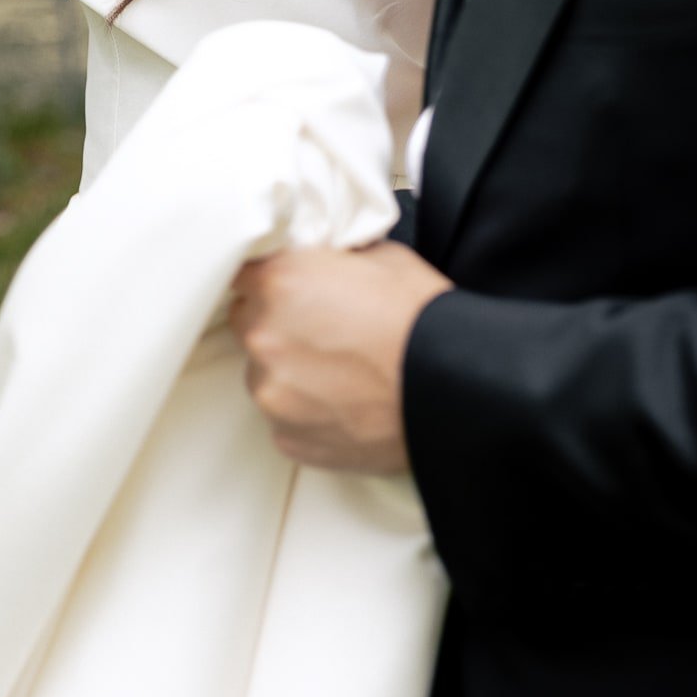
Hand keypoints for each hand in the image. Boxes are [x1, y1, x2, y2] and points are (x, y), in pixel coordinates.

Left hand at [229, 243, 451, 473]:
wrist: (455, 389)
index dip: (265, 281)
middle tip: (323, 332)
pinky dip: (306, 411)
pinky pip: (284, 419)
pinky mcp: (288, 438)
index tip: (282, 289)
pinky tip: (346, 404)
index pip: (241, 274)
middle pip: (249, 325)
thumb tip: (321, 263)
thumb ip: (332, 260)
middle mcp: (265, 338)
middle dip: (278, 326)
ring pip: (265, 376)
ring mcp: (273, 393)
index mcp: (281, 282)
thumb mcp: (382, 258)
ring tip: (341, 374)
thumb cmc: (425, 320)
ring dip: (291, 372)